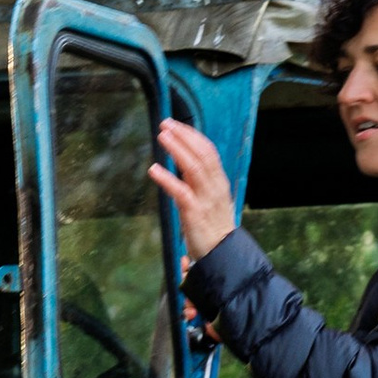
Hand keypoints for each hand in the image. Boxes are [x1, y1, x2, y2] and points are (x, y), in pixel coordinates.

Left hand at [149, 118, 238, 262]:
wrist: (223, 254)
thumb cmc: (213, 227)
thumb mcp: (210, 199)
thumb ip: (198, 181)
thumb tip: (182, 162)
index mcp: (219, 182)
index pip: (208, 151)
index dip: (191, 136)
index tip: (175, 125)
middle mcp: (215, 187)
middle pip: (203, 153)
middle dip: (184, 136)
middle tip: (166, 123)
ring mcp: (206, 200)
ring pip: (194, 167)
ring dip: (177, 149)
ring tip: (162, 136)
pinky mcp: (195, 214)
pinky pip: (181, 192)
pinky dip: (167, 178)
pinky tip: (153, 169)